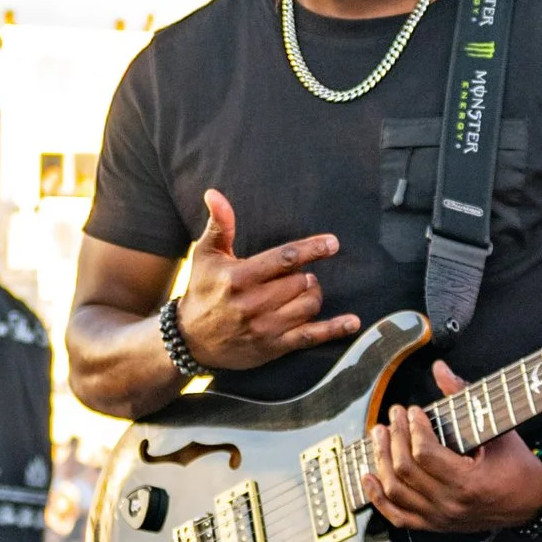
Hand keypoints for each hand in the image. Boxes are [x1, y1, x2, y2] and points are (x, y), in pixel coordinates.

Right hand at [174, 192, 360, 375]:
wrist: (190, 340)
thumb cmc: (201, 290)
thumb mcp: (205, 255)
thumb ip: (219, 225)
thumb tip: (214, 193)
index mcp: (238, 278)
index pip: (284, 259)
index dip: (311, 249)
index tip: (332, 243)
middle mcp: (252, 304)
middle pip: (300, 282)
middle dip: (304, 275)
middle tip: (297, 275)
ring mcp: (265, 328)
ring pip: (308, 305)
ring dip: (313, 294)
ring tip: (303, 290)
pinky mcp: (273, 347)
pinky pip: (310, 337)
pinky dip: (334, 329)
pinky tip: (351, 321)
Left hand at [362, 361, 541, 536]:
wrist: (531, 501)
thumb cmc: (516, 463)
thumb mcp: (498, 428)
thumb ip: (465, 397)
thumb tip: (440, 369)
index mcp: (469, 482)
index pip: (425, 454)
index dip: (413, 429)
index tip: (412, 412)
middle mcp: (451, 504)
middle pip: (405, 470)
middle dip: (394, 438)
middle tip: (392, 416)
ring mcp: (440, 518)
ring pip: (396, 491)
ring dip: (381, 460)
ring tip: (379, 435)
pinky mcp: (434, 525)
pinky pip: (397, 516)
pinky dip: (377, 497)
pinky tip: (368, 475)